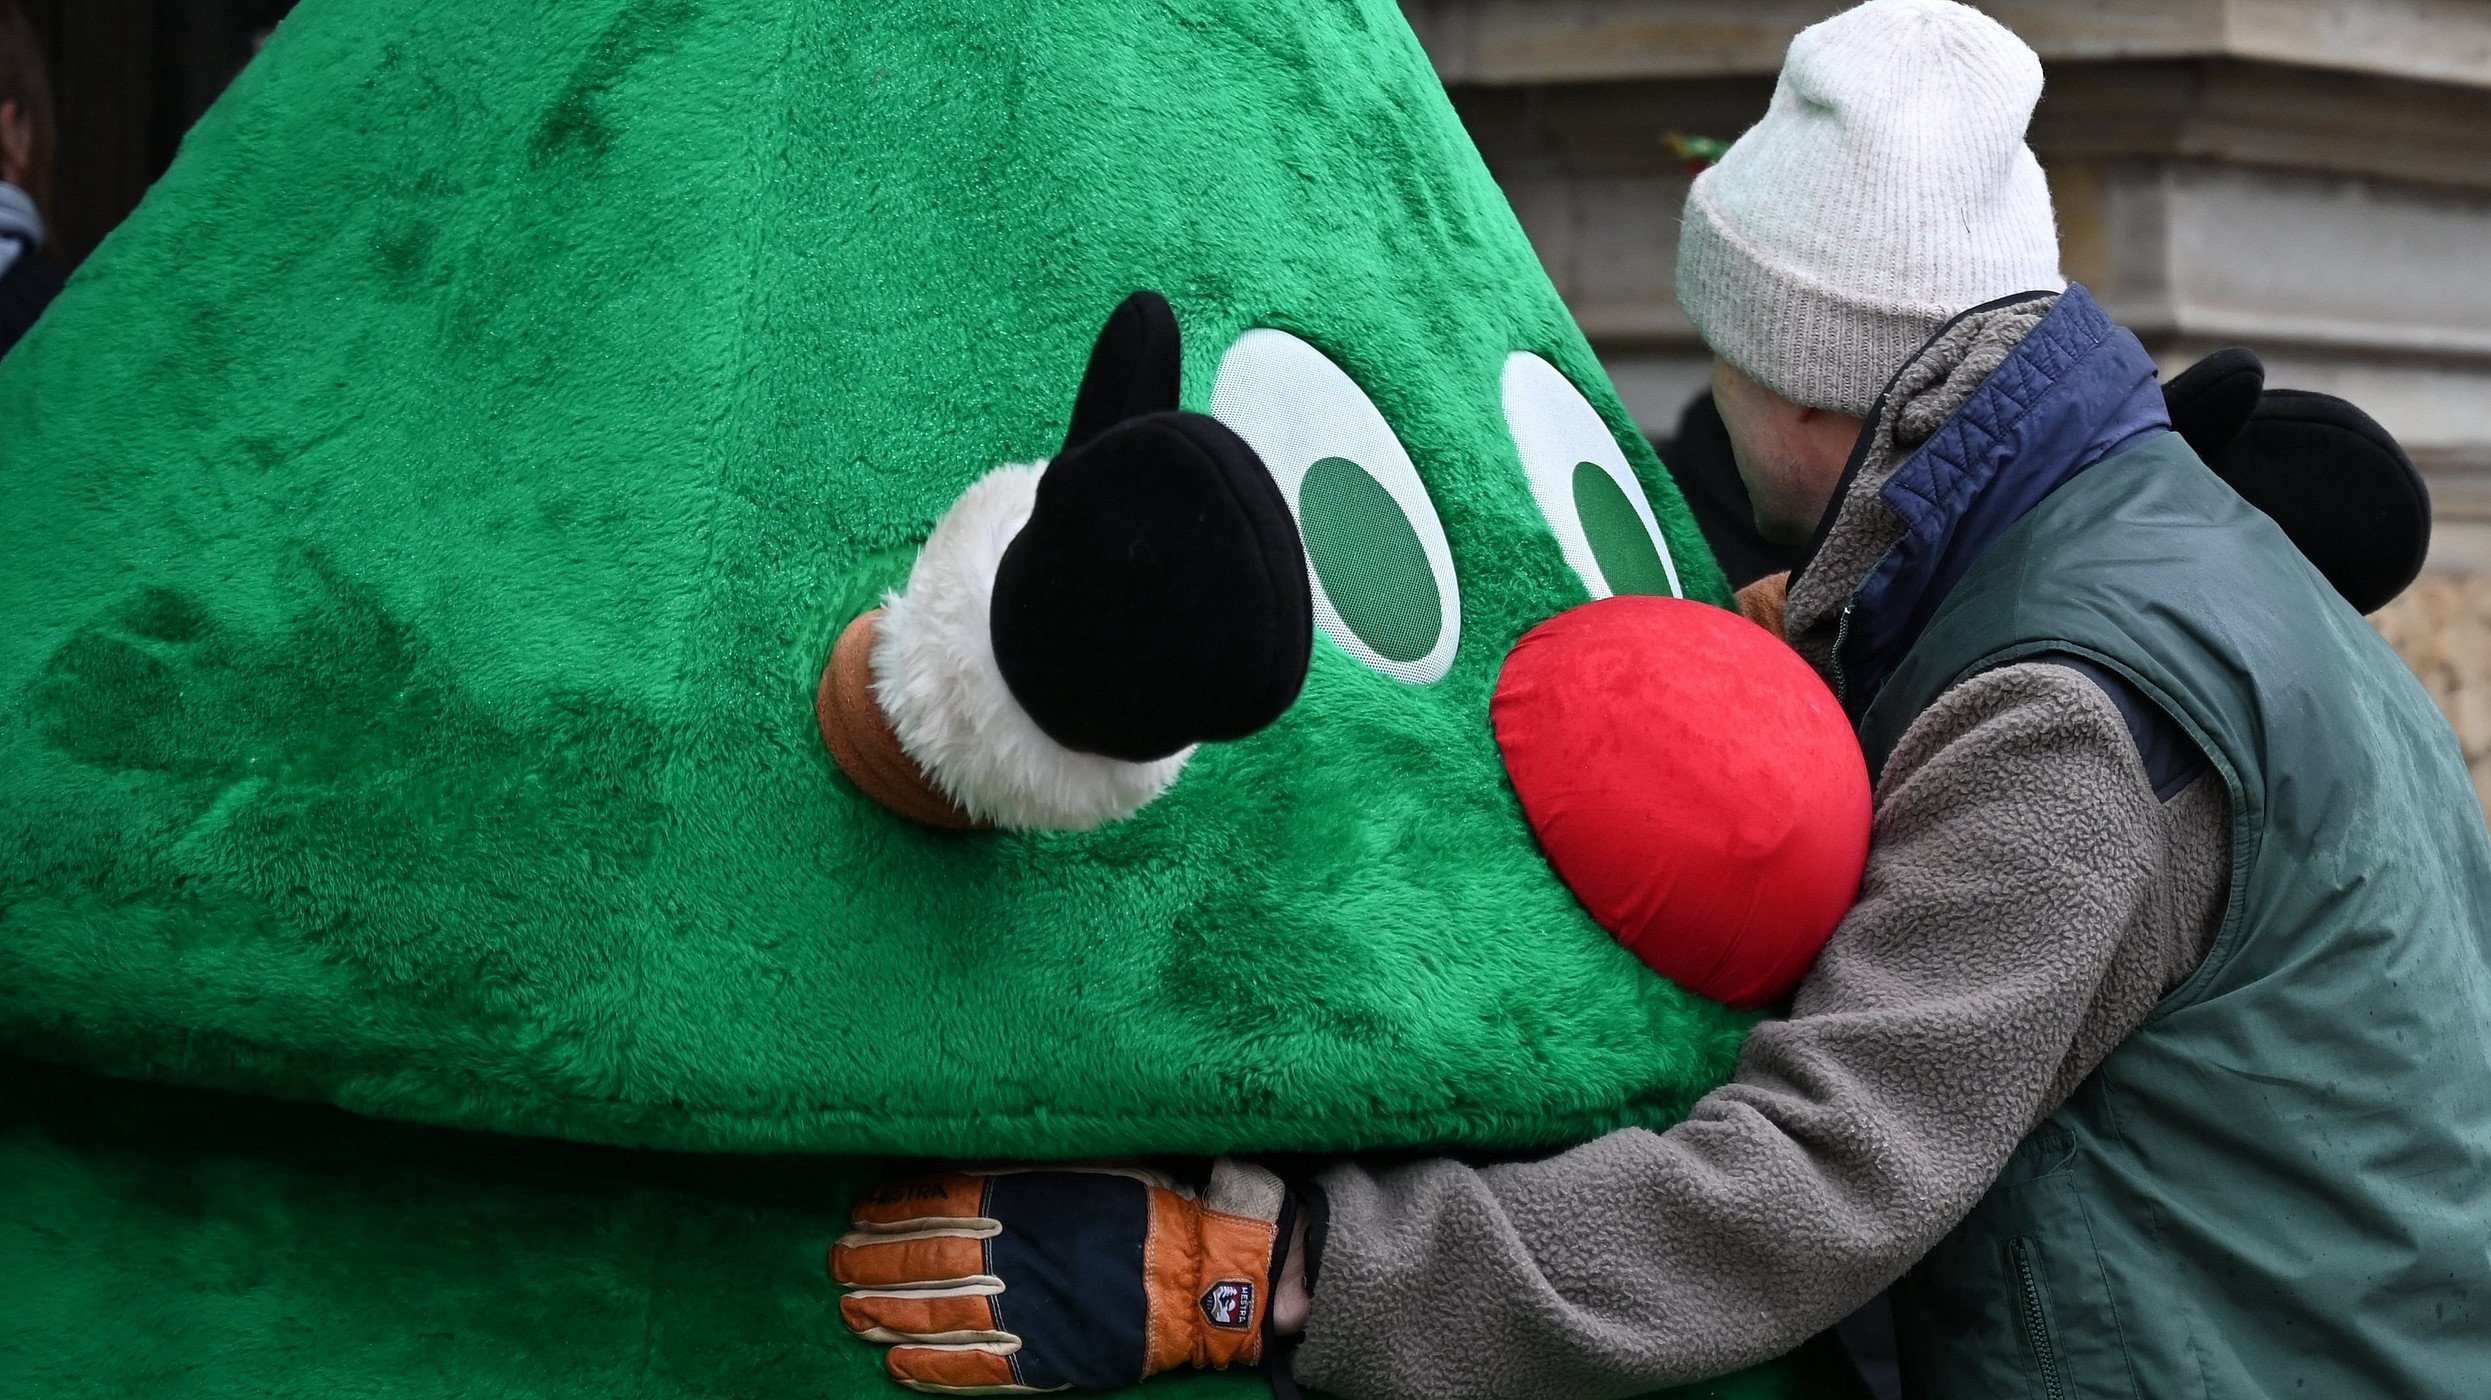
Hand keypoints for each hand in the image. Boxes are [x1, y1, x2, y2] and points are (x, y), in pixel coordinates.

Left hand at [832, 1161, 1296, 1392]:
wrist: (1202, 1274)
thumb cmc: (1144, 1206)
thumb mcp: (1081, 1163)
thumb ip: (1019, 1167)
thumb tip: (956, 1162)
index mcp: (1020, 1204)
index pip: (934, 1206)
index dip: (890, 1213)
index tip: (858, 1215)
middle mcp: (1012, 1259)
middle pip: (923, 1262)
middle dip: (874, 1264)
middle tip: (838, 1265)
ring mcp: (1024, 1314)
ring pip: (936, 1316)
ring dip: (888, 1313)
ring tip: (852, 1311)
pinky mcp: (1043, 1359)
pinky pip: (974, 1369)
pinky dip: (930, 1368)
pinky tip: (897, 1364)